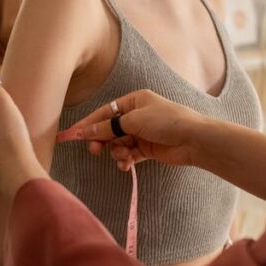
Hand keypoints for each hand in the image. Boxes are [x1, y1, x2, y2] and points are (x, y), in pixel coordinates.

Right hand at [55, 89, 205, 171]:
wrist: (193, 139)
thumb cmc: (166, 121)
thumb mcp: (133, 120)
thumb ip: (107, 127)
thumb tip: (85, 131)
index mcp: (134, 100)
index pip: (104, 112)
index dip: (88, 124)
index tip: (71, 135)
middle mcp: (137, 115)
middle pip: (109, 129)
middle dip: (101, 140)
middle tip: (94, 150)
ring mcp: (142, 132)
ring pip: (118, 143)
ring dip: (116, 151)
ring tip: (123, 156)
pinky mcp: (148, 149)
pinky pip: (129, 154)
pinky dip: (125, 159)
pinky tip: (126, 164)